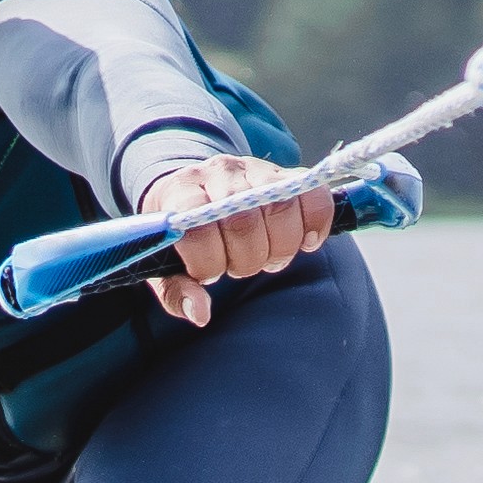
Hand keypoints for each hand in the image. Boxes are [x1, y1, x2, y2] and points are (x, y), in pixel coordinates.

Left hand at [139, 152, 335, 326]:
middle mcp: (218, 173)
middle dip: (248, 260)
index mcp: (180, 192)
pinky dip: (316, 221)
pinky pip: (312, 192)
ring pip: (282, 206)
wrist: (194, 190)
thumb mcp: (166, 265)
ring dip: (281, 247)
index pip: (199, 229)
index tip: (208, 274)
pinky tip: (306, 242)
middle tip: (242, 267)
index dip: (209, 262)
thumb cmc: (181, 235)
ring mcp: (253, 170)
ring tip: (269, 257)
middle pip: (245, 220)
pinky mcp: (283, 174)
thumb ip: (176, 292)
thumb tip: (200, 313)